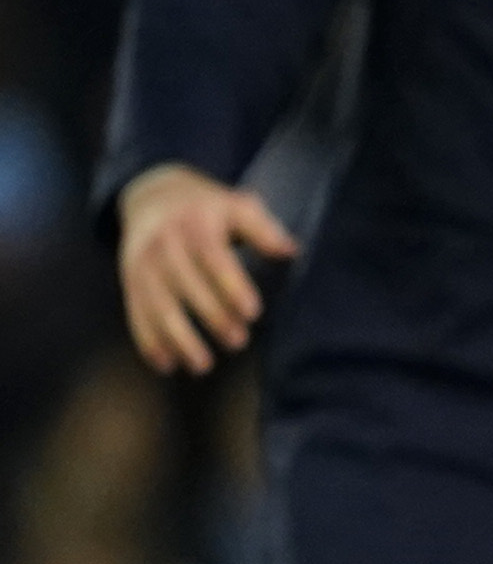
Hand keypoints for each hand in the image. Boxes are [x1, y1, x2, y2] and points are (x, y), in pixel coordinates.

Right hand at [115, 164, 301, 373]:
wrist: (153, 198)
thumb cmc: (209, 209)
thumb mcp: (237, 206)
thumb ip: (263, 228)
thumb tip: (290, 250)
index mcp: (195, 223)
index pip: (212, 256)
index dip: (231, 284)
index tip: (253, 312)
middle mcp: (164, 244)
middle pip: (185, 284)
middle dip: (211, 315)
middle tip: (239, 342)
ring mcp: (142, 264)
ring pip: (157, 304)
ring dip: (178, 337)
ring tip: (203, 366)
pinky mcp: (130, 282)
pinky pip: (136, 313)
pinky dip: (148, 341)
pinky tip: (168, 365)